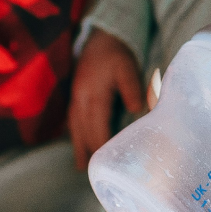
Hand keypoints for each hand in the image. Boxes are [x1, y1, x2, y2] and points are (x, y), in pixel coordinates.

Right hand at [69, 29, 143, 167]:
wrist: (100, 36)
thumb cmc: (117, 54)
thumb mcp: (127, 68)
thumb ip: (132, 89)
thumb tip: (138, 110)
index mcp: (93, 95)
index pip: (97, 128)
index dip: (102, 147)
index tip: (109, 165)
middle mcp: (80, 100)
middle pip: (84, 132)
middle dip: (90, 153)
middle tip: (96, 175)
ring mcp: (75, 98)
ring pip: (75, 128)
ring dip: (78, 147)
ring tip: (81, 168)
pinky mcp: (76, 96)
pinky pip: (72, 120)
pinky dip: (75, 134)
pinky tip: (78, 144)